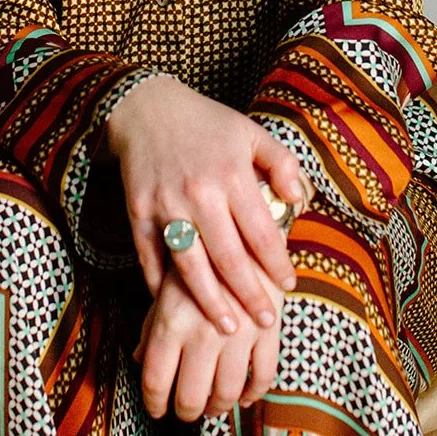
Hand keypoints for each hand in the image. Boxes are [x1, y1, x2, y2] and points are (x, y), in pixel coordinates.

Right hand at [104, 77, 302, 331]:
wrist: (146, 108)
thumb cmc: (206, 123)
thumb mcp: (250, 132)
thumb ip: (281, 164)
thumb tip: (298, 200)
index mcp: (232, 175)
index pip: (261, 232)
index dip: (277, 264)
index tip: (289, 285)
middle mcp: (200, 194)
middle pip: (228, 259)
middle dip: (250, 295)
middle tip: (265, 321)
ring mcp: (166, 206)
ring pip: (190, 267)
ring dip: (210, 302)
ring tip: (229, 328)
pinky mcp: (138, 213)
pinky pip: (151, 259)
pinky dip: (161, 287)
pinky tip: (177, 309)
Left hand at [133, 260, 284, 420]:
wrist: (246, 226)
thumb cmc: (200, 256)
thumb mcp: (167, 285)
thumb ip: (153, 324)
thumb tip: (140, 360)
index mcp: (172, 321)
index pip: (156, 381)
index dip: (154, 403)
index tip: (157, 409)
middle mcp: (204, 332)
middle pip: (191, 397)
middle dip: (186, 411)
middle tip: (185, 411)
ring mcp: (239, 334)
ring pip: (226, 394)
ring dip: (217, 408)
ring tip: (212, 406)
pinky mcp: (268, 331)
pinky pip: (263, 376)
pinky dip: (253, 393)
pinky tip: (243, 395)